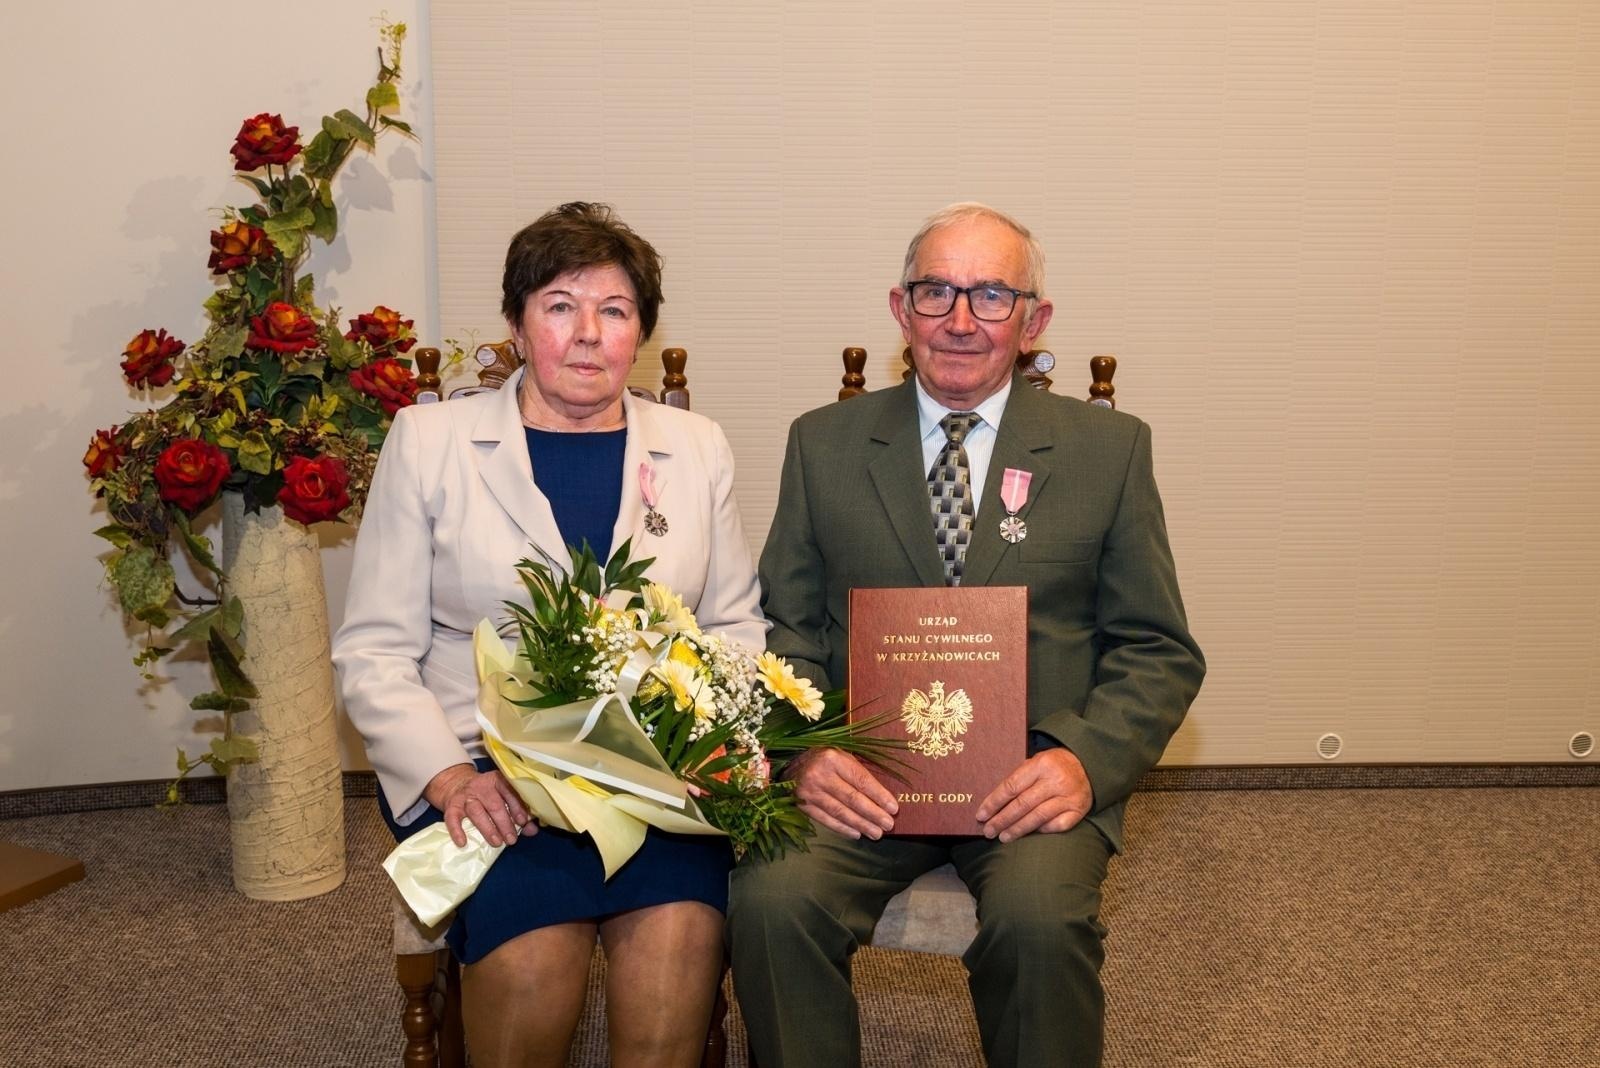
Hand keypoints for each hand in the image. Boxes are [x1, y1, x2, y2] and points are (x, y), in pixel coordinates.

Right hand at [424, 763, 535, 848]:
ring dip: (488, 829)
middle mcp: (480, 786)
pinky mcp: (451, 806)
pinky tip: (463, 842)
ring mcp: (465, 796)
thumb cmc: (485, 794)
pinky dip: (457, 830)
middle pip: (494, 805)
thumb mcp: (501, 797)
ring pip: (476, 812)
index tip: (523, 821)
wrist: (455, 784)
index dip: (516, 806)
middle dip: (504, 823)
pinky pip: (452, 818)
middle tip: (512, 839)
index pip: (508, 791)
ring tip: (497, 842)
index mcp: (496, 780)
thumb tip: (532, 830)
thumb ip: (518, 812)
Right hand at [788, 748, 897, 840]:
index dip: (879, 796)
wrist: (790, 765)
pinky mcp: (803, 805)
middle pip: (852, 798)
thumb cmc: (824, 760)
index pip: (861, 780)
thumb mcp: (841, 756)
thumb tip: (882, 797)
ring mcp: (810, 791)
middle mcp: (820, 774)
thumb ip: (858, 772)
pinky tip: (856, 834)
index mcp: (834, 758)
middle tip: (888, 825)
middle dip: (873, 814)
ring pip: (840, 812)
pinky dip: (843, 828)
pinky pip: (826, 819)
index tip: (893, 808)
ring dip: (861, 824)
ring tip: (876, 833)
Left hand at [975, 748, 1092, 842]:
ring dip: (1017, 829)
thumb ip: (1019, 778)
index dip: (994, 802)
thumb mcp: (1036, 761)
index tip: (981, 815)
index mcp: (1041, 764)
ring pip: (1037, 817)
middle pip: (1022, 804)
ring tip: (1003, 837)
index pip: (1012, 786)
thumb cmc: (1054, 765)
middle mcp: (1056, 781)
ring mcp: (1069, 797)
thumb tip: (993, 802)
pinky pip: (1057, 825)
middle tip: (988, 831)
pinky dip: (1041, 830)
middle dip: (1002, 820)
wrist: (1088, 765)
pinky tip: (1029, 834)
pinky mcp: (1079, 810)